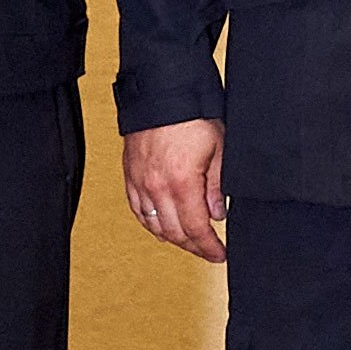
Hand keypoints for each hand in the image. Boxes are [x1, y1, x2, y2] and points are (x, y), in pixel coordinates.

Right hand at [123, 118, 227, 262]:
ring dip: (173, 238)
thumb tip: (217, 215)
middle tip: (209, 251)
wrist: (161, 95)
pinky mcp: (130, 176)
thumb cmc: (191, 117)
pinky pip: (139, 211)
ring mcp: (140, 183)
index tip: (219, 254)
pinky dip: (151, 224)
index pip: (196, 229)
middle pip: (174, 233)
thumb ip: (217, 186)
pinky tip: (162, 228)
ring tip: (190, 242)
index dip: (209, 247)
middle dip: (194, 247)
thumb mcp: (218, 149)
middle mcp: (157, 188)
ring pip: (154, 225)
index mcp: (181, 183)